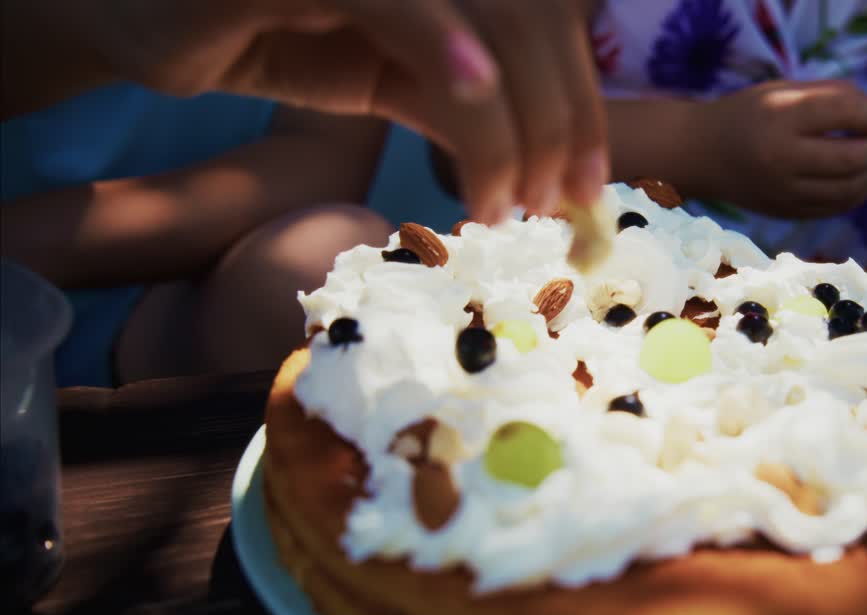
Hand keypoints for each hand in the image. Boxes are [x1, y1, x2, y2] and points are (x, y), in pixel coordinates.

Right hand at [79, 0, 605, 223]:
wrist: (139, 14)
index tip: (587, 182)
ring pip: (489, 12)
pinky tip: (475, 103)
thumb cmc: (265, 30)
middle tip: (558, 203)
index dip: (582, 95)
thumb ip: (460, 96)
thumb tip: (549, 155)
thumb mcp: (387, 73)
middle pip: (536, 12)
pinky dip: (448, 53)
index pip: (549, 12)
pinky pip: (400, 2)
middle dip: (563, 118)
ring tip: (508, 200)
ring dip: (516, 118)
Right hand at [695, 80, 866, 217]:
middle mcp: (781, 156)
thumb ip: (842, 97)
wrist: (702, 153)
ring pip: (849, 190)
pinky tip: (854, 178)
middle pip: (853, 158)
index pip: (847, 113)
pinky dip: (855, 193)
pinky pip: (836, 207)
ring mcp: (783, 190)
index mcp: (782, 116)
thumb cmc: (752, 113)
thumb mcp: (789, 90)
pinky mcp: (786, 212)